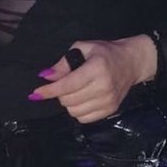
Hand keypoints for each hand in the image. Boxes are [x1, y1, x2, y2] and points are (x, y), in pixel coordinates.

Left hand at [29, 36, 156, 122]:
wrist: (132, 63)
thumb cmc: (105, 53)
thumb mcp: (83, 48)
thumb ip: (63, 63)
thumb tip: (46, 76)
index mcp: (96, 68)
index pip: (68, 85)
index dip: (50, 90)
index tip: (35, 93)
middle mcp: (103, 87)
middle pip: (68, 100)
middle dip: (60, 93)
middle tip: (65, 84)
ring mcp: (108, 101)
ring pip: (74, 111)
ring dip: (69, 103)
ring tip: (75, 91)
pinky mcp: (110, 110)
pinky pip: (84, 119)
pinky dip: (78, 111)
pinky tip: (83, 100)